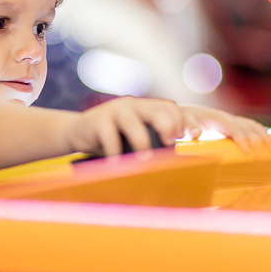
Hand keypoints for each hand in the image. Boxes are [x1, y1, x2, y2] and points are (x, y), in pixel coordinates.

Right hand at [63, 97, 270, 156]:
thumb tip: (184, 165)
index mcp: (148, 108)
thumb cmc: (115, 139)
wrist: (79, 131)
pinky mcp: (97, 121)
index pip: (172, 110)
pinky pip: (109, 137)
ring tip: (144, 161)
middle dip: (168, 126)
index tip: (192, 139)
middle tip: (170, 143)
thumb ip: (156, 142)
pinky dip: (114, 153)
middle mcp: (135, 106)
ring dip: (141, 144)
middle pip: (159, 110)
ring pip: (134, 125)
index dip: (183, 124)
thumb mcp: (137, 136)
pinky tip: (116, 164)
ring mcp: (116, 111)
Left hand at [178, 104, 270, 154]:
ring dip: (264, 136)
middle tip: (262, 157)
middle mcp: (228, 117)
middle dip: (257, 141)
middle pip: (246, 128)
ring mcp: (232, 119)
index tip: (248, 153)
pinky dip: (262, 131)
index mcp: (217, 118)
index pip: (234, 128)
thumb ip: (189, 128)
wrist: (185, 114)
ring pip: (252, 126)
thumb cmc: (184, 120)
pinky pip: (250, 126)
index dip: (242, 140)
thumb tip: (196, 133)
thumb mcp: (183, 123)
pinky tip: (270, 139)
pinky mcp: (233, 123)